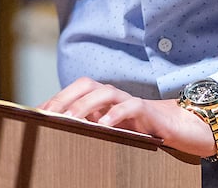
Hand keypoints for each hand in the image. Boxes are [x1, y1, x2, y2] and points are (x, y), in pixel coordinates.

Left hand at [39, 77, 215, 157]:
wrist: (179, 128)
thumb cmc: (141, 131)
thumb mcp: (111, 130)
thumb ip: (91, 127)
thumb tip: (60, 132)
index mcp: (102, 100)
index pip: (74, 91)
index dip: (56, 99)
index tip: (38, 113)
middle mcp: (113, 96)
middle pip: (85, 85)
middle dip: (66, 97)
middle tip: (50, 114)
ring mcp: (130, 101)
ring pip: (105, 92)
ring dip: (86, 104)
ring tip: (72, 118)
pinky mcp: (147, 110)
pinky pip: (131, 105)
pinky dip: (116, 113)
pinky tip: (105, 124)